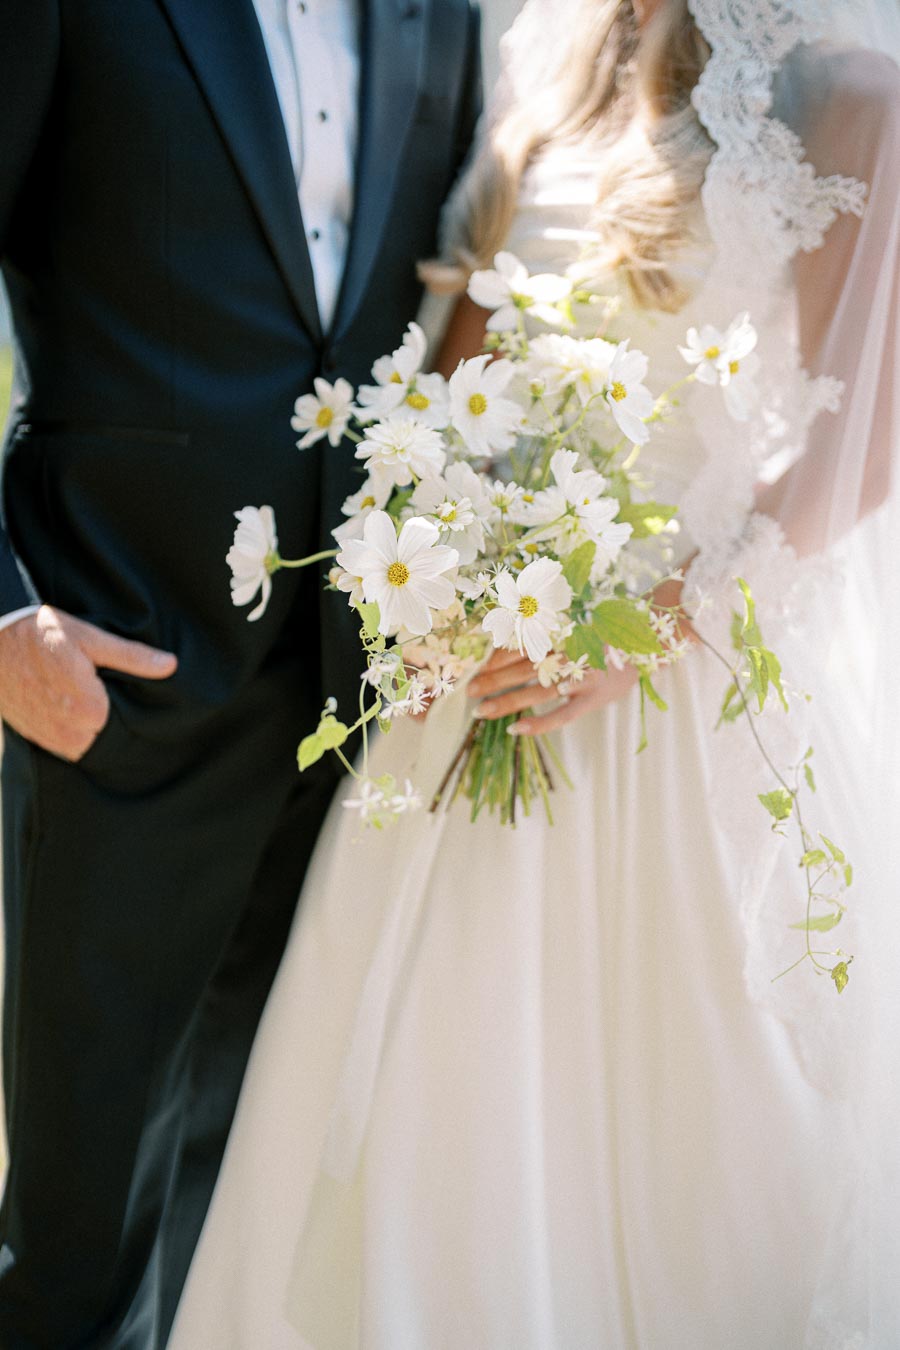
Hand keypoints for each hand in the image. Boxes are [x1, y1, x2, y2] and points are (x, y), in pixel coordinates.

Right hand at [0, 605, 177, 761]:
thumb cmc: (39, 636)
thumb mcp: (90, 638)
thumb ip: (131, 656)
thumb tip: (170, 665)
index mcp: (91, 711)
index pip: (125, 721)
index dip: (121, 700)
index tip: (111, 683)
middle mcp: (70, 733)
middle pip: (107, 734)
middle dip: (106, 714)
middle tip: (94, 686)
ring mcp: (50, 739)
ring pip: (85, 743)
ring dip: (87, 726)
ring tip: (79, 695)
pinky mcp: (34, 737)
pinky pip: (64, 746)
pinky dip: (69, 730)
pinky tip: (66, 706)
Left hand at [467, 573, 698, 737]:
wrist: (651, 642)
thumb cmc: (608, 629)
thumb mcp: (578, 619)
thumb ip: (548, 627)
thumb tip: (507, 636)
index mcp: (564, 630)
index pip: (522, 643)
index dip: (496, 656)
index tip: (475, 665)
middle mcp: (570, 652)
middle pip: (522, 668)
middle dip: (492, 679)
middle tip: (467, 691)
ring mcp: (582, 677)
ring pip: (536, 692)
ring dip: (506, 701)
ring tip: (481, 711)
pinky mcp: (593, 699)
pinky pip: (562, 715)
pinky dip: (539, 723)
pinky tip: (516, 730)